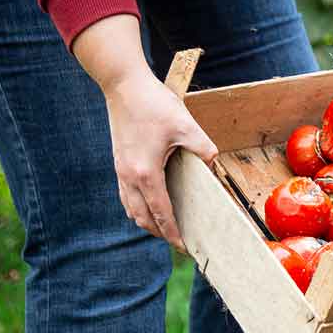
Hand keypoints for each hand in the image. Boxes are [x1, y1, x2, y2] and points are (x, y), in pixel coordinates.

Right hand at [72, 14, 217, 248]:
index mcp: (146, 174)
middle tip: (180, 242)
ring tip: (167, 228)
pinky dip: (138, 207)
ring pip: (131, 209)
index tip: (185, 248)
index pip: (162, 214)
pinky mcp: (119, 162)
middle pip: (143, 218)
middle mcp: (129, 177)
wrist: (123, 84)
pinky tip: (151, 205)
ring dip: (148, 222)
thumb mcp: (185, 125)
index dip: (174, 234)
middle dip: (161, 233)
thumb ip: (203, 149)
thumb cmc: (153, 103)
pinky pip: (126, 195)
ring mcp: (120, 170)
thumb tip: (214, 165)